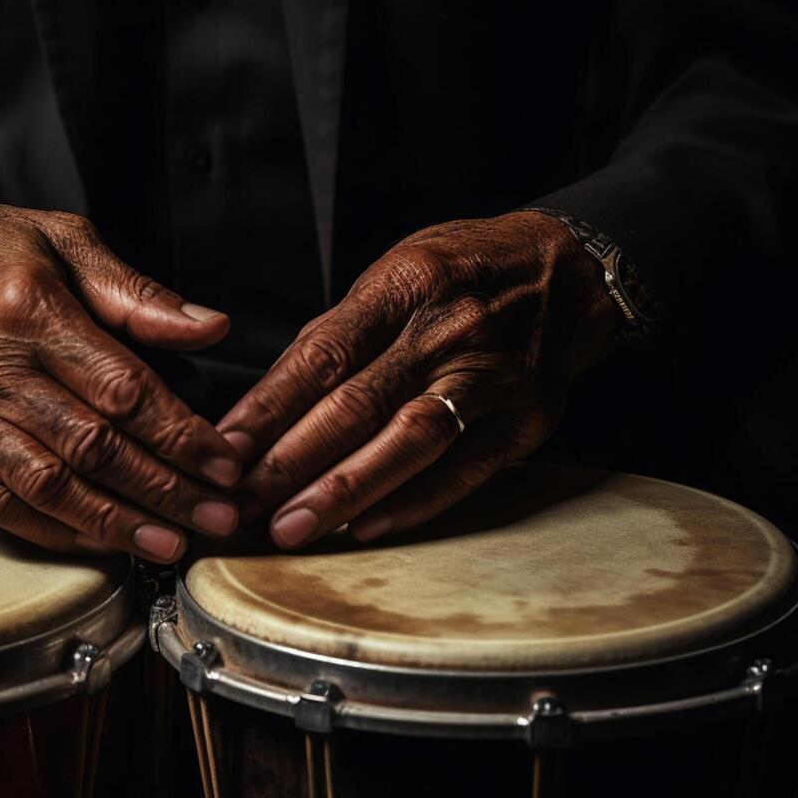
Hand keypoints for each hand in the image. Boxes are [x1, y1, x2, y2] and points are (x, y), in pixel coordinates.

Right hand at [0, 183, 242, 562]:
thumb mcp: (60, 239)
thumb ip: (135, 292)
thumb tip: (208, 329)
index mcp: (30, 309)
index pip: (122, 388)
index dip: (180, 433)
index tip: (223, 462)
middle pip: (92, 445)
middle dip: (164, 489)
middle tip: (217, 516)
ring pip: (48, 484)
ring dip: (115, 521)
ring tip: (168, 542)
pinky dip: (53, 530)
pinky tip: (98, 541)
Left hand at [217, 210, 618, 547]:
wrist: (571, 270)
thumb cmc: (468, 270)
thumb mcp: (399, 271)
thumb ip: (342, 332)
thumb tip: (274, 401)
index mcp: (406, 286)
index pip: (321, 356)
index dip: (268, 409)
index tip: (225, 449)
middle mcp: (448, 331)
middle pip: (356, 405)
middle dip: (290, 462)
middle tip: (242, 504)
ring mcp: (492, 376)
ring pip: (407, 442)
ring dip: (343, 491)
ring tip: (291, 526)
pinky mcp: (526, 419)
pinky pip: (463, 470)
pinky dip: (412, 502)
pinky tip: (367, 527)